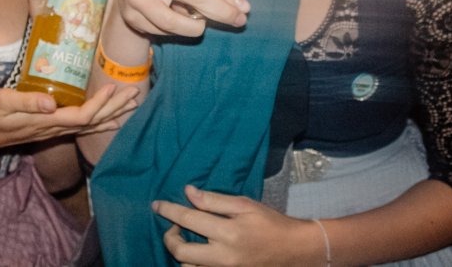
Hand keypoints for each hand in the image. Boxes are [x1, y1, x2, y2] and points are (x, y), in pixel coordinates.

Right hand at [0, 84, 137, 156]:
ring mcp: (54, 130)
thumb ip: (26, 102)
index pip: (82, 116)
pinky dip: (100, 121)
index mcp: (46, 121)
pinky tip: (111, 119)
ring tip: (132, 103)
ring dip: (112, 114)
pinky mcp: (51, 127)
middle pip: (93, 122)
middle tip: (135, 93)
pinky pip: (82, 127)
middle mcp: (54, 128)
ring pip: (90, 125)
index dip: (100, 104)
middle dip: (115, 108)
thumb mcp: (1, 103)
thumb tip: (51, 103)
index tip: (113, 86)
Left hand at [153, 186, 325, 266]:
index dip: (169, 210)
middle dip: (170, 237)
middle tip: (173, 227)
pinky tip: (197, 255)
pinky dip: (193, 265)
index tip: (157, 205)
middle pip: (180, 251)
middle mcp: (223, 257)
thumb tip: (188, 192)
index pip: (188, 219)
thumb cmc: (270, 223)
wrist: (294, 251)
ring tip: (186, 241)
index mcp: (228, 232)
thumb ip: (214, 200)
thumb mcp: (245, 205)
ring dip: (181, 254)